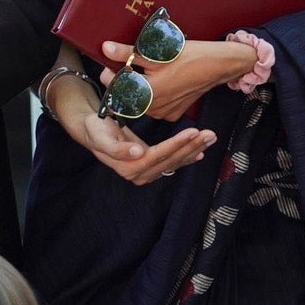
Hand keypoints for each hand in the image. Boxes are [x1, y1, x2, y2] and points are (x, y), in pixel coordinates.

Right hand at [46, 73, 214, 185]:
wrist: (93, 132)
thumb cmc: (96, 130)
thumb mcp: (101, 136)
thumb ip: (117, 148)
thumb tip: (138, 153)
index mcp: (128, 167)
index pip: (159, 155)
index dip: (177, 144)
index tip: (192, 132)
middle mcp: (140, 174)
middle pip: (171, 160)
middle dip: (192, 146)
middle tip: (210, 134)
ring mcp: (147, 172)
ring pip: (175, 161)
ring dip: (194, 149)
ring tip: (211, 137)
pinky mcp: (152, 167)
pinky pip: (173, 163)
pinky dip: (188, 157)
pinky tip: (200, 151)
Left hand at [97, 37, 254, 124]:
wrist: (217, 65)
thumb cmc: (189, 56)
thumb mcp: (155, 52)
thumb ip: (128, 53)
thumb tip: (106, 48)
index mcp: (148, 95)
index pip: (116, 90)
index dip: (111, 75)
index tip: (111, 65)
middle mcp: (155, 109)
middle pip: (128, 96)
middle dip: (125, 81)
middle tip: (130, 65)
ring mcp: (165, 113)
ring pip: (141, 100)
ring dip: (139, 87)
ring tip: (146, 71)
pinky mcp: (173, 113)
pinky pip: (155, 105)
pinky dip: (153, 93)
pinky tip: (159, 79)